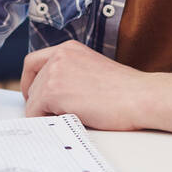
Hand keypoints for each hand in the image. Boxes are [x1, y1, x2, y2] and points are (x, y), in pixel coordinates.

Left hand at [20, 40, 158, 130]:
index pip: (34, 62)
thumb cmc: (126, 91)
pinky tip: (67, 122)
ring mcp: (54, 72)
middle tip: (54, 116)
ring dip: (46, 113)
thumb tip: (53, 95)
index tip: (34, 95)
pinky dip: (45, 122)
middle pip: (32, 83)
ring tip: (71, 118)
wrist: (141, 97)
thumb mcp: (92, 71)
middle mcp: (59, 55)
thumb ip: (71, 74)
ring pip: (33, 99)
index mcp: (69, 48)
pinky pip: (35, 113)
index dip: (30, 81)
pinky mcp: (53, 91)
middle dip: (40, 102)